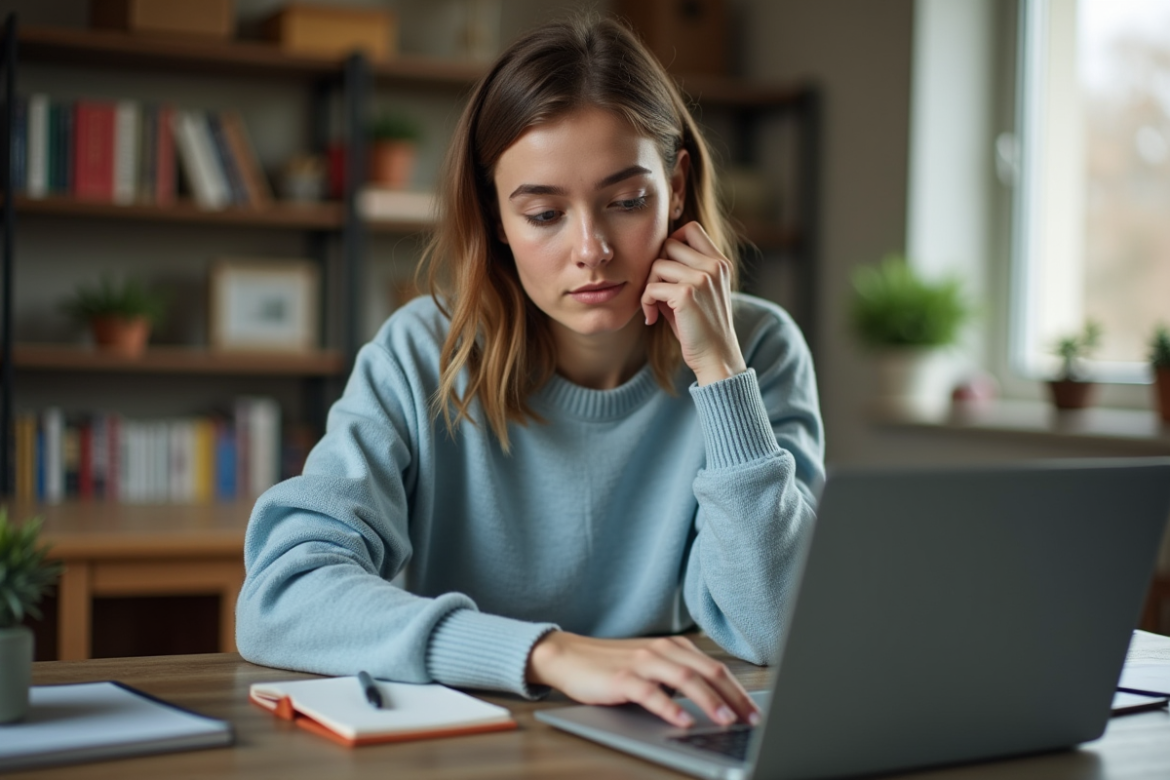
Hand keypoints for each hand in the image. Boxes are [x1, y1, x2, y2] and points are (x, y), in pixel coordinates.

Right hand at [526, 631, 759, 728]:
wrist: (569, 657)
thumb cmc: (612, 666)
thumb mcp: (652, 668)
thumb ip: (678, 679)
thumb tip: (712, 703)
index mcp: (673, 648)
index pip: (715, 669)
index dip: (738, 691)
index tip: (754, 712)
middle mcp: (662, 650)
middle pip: (707, 672)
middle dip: (733, 698)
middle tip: (750, 720)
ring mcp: (642, 663)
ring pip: (685, 679)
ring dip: (708, 701)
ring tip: (724, 721)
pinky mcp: (622, 678)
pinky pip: (651, 693)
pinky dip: (670, 707)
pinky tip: (683, 721)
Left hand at [641, 222, 747, 385]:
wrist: (716, 357)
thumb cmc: (700, 328)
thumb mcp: (697, 292)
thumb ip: (680, 271)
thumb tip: (651, 256)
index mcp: (719, 263)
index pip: (691, 229)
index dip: (672, 242)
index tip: (666, 270)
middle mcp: (714, 266)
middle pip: (668, 244)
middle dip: (655, 267)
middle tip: (656, 291)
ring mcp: (702, 278)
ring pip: (657, 265)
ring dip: (648, 287)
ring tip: (654, 307)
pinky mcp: (687, 294)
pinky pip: (652, 288)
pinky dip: (646, 303)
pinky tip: (652, 319)